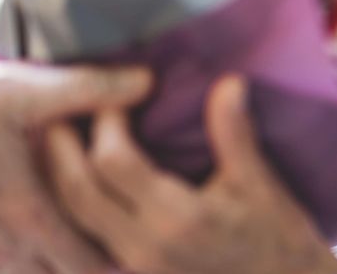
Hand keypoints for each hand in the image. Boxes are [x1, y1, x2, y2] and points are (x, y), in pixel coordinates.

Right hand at [0, 61, 151, 273]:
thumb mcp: (22, 89)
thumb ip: (90, 90)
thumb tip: (148, 82)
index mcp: (31, 218)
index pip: (91, 265)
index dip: (112, 257)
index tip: (124, 239)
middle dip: (74, 265)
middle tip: (90, 237)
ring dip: (32, 265)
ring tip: (44, 237)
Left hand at [43, 75, 336, 273]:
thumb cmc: (278, 239)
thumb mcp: (259, 185)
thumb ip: (234, 133)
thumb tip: (228, 81)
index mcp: (177, 218)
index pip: (113, 162)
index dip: (106, 121)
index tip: (116, 96)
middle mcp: (144, 248)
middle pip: (78, 193)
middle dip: (62, 149)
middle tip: (61, 112)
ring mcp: (133, 270)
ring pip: (74, 220)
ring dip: (59, 179)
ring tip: (58, 142)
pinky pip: (85, 240)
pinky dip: (75, 207)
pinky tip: (78, 184)